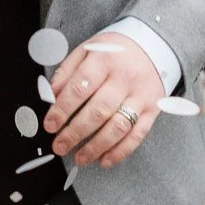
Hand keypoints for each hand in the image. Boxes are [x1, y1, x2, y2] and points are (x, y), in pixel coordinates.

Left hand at [44, 31, 165, 168]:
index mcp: (104, 60)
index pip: (80, 88)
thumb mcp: (88, 49)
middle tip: (59, 145)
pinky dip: (120, 151)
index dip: (62, 109)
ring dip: (96, 146)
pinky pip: (137, 135)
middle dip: (75, 133)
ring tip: (79, 158)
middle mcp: (124, 79)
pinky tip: (104, 159)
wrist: (155, 45)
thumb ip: (67, 71)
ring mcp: (141, 96)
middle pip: (98, 111)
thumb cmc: (115, 50)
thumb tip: (49, 94)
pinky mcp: (153, 109)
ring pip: (118, 127)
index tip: (50, 125)